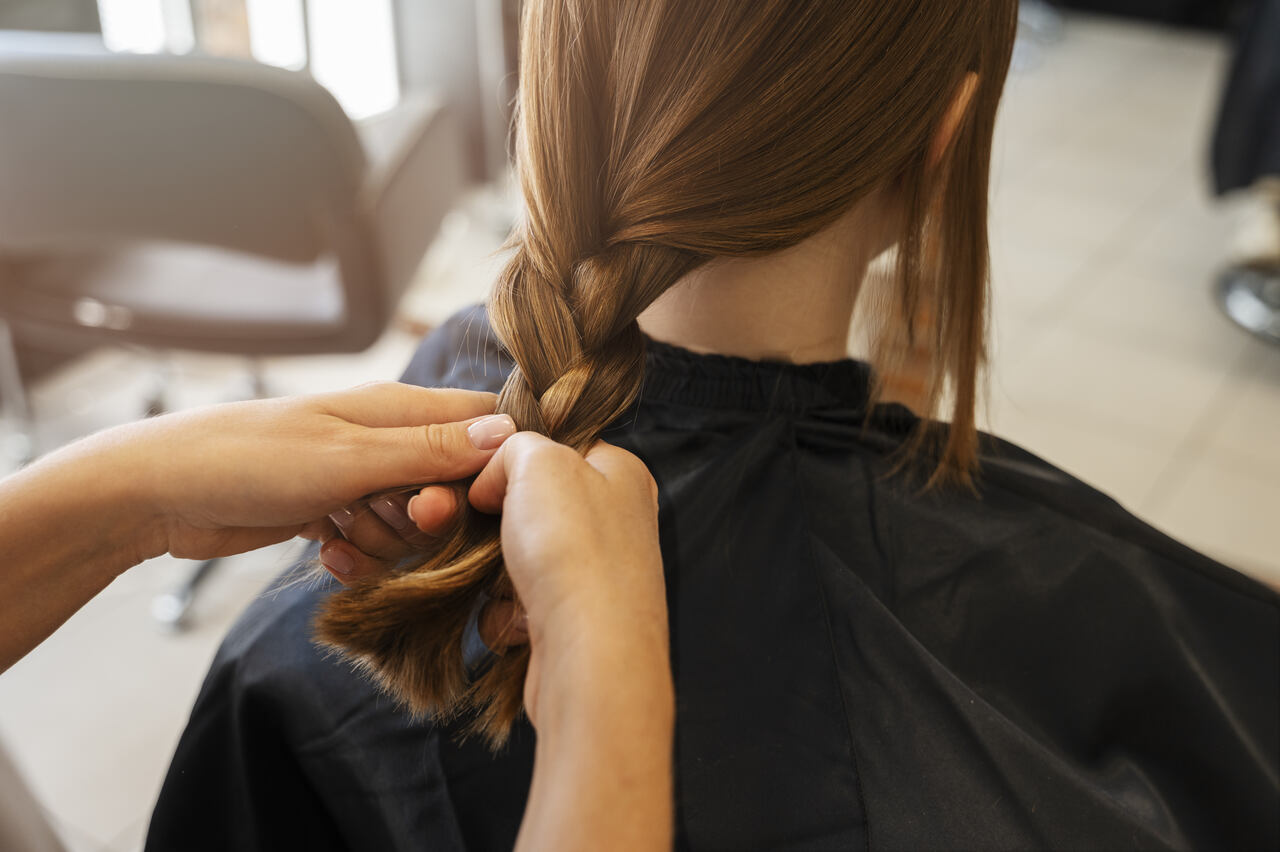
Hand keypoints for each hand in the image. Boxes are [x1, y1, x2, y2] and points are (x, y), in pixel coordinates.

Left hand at [101, 382, 514, 560]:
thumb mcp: (351, 459)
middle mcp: (386, 439)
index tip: (469, 501)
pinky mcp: (333, 511)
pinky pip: (375, 541)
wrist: (160, 494)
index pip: (482, 423)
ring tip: (340, 532)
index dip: (492, 466)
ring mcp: (358, 477)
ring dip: (388, 541)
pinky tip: (326, 553)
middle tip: (389, 517)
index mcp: (398, 408)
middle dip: (429, 517)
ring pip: (413, 522)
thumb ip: (431, 451)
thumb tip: (510, 434)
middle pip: (452, 484)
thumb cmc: (251, 460)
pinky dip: (358, 555)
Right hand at [468, 433, 669, 727]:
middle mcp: (616, 522)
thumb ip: (514, 448)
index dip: (513, 458)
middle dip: (492, 522)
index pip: (557, 447)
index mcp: (621, 474)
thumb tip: (494, 477)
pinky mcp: (574, 622)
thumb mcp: (539, 462)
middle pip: (531, 506)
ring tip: (509, 584)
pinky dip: (507, 614)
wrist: (590, 660)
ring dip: (495, 572)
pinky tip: (521, 621)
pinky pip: (518, 604)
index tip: (481, 476)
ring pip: (518, 557)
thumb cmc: (575, 551)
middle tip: (468, 526)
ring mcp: (597, 575)